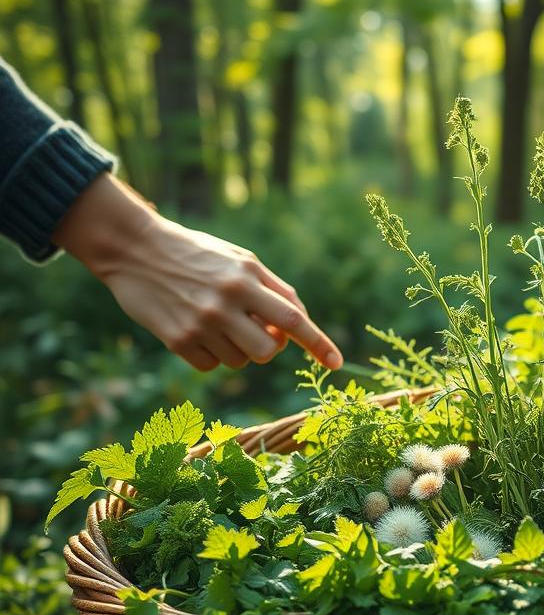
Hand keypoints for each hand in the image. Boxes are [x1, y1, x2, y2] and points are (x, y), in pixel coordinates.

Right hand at [52, 175, 342, 371]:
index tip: (337, 364)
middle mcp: (224, 303)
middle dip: (270, 347)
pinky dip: (212, 354)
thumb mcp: (240, 259)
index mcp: (246, 278)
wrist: (134, 249)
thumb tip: (300, 321)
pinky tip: (197, 329)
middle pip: (269, 351)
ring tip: (218, 321)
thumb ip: (274, 288)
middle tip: (256, 330)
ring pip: (241, 361)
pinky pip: (213, 366)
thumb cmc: (198, 254)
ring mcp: (199, 324)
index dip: (318, 343)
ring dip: (238, 348)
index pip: (292, 318)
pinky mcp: (176, 340)